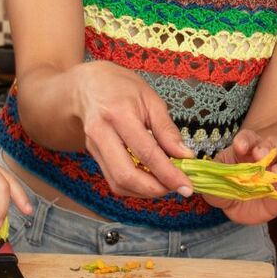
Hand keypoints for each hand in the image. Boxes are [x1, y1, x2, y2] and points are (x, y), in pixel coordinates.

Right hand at [72, 60, 193, 198]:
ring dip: (145, 191)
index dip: (168, 174)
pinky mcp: (93, 156)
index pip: (146, 152)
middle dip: (154, 189)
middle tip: (176, 187)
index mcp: (118, 114)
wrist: (89, 86)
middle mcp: (101, 133)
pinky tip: (150, 180)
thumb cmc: (123, 88)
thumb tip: (185, 156)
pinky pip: (113, 180)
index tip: (186, 187)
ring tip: (166, 184)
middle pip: (126, 175)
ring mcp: (94, 147)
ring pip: (118, 183)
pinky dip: (134, 187)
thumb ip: (167, 129)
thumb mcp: (151, 99)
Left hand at [203, 130, 276, 224]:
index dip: (245, 140)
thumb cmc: (228, 183)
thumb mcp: (215, 180)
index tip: (239, 145)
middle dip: (267, 148)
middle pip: (272, 145)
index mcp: (246, 150)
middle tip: (260, 154)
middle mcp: (266, 157)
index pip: (248, 138)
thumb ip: (209, 180)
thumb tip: (194, 180)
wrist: (240, 202)